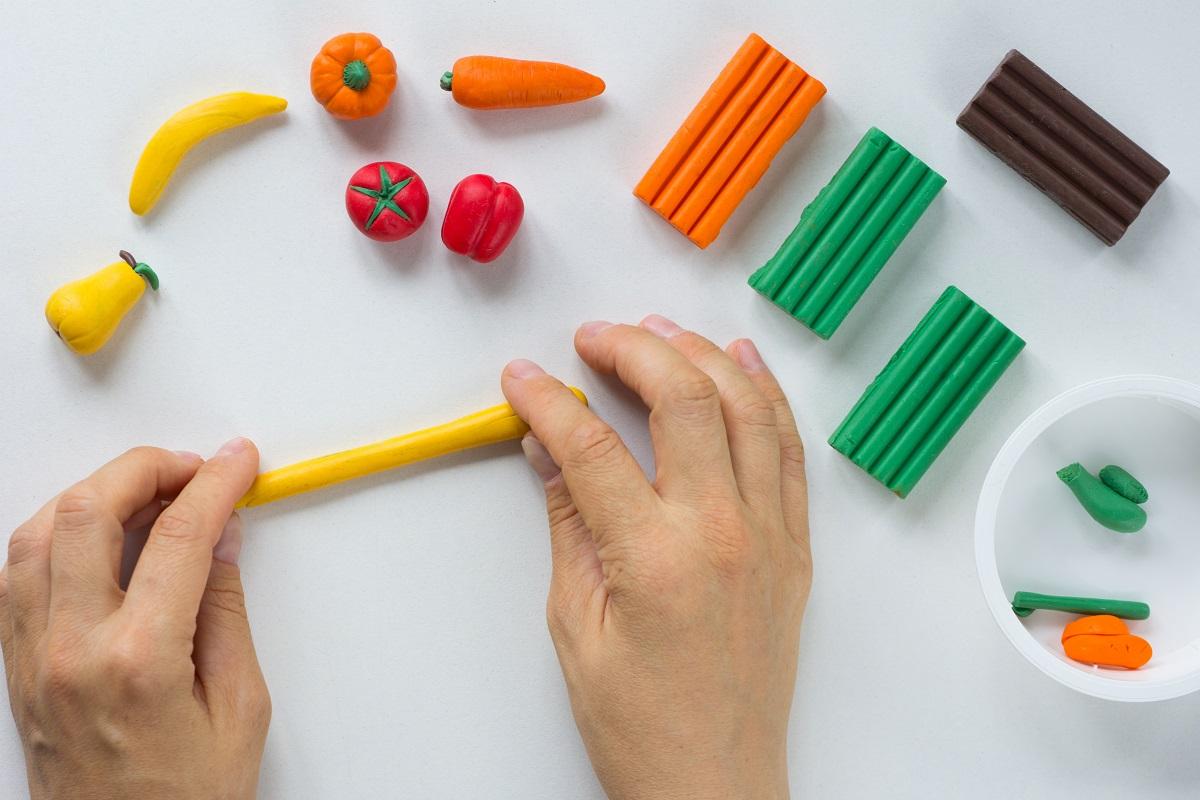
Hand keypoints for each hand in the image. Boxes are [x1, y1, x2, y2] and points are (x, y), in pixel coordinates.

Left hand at [0, 440, 269, 799]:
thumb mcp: (240, 706)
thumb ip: (227, 612)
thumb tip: (221, 543)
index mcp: (139, 660)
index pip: (177, 536)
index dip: (214, 484)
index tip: (236, 462)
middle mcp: (71, 651)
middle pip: (87, 513)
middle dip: (144, 469)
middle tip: (191, 469)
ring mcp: (33, 659)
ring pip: (34, 534)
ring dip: (91, 494)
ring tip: (144, 493)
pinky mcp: (18, 670)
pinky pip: (15, 575)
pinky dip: (53, 534)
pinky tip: (94, 535)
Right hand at [502, 316, 809, 799]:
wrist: (714, 783)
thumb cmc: (643, 724)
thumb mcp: (575, 626)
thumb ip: (568, 526)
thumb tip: (550, 455)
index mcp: (656, 558)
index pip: (592, 445)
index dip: (550, 400)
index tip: (523, 379)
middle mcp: (722, 533)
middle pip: (683, 399)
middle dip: (634, 349)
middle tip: (593, 338)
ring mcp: (768, 535)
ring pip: (747, 408)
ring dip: (702, 355)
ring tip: (660, 330)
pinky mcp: (793, 546)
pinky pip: (789, 450)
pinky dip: (767, 396)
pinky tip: (742, 364)